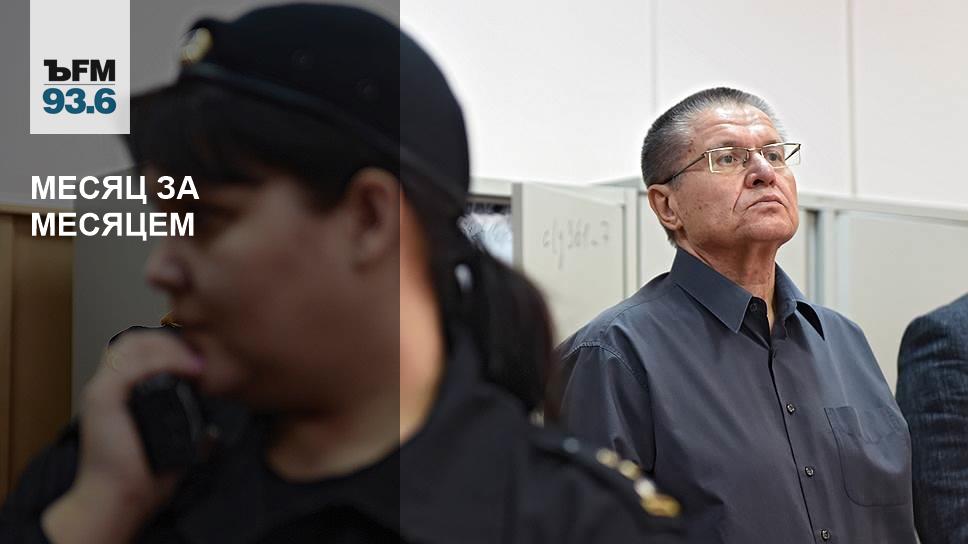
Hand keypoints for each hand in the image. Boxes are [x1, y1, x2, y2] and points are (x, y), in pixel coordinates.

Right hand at [42, 330, 202, 543]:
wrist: (119, 498)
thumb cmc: (141, 474)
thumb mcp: (168, 440)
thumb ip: (182, 428)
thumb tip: (211, 430)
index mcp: (119, 392)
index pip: (139, 350)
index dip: (169, 346)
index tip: (199, 360)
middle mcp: (107, 386)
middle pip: (135, 340)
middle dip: (170, 342)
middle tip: (199, 359)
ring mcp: (101, 390)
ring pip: (132, 345)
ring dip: (169, 348)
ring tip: (195, 364)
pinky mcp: (101, 398)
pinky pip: (131, 366)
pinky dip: (162, 361)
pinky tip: (186, 370)